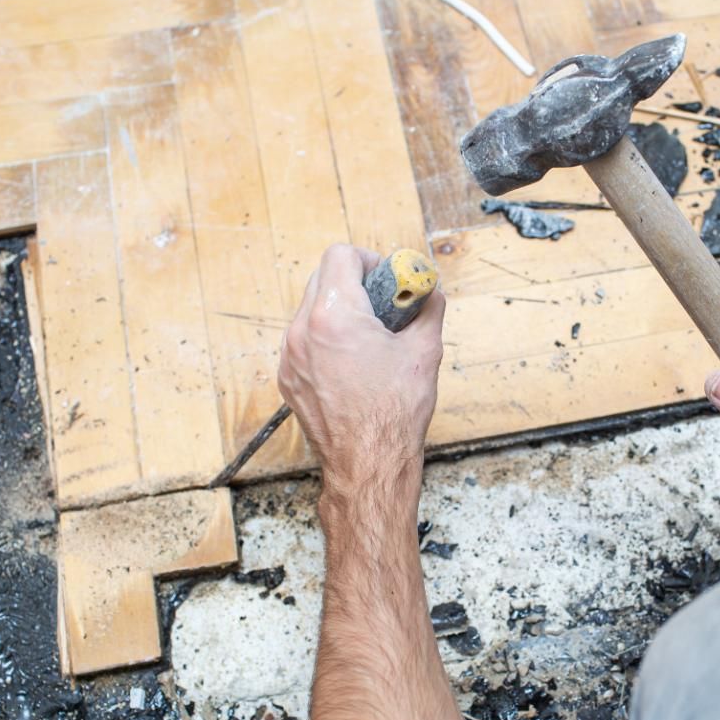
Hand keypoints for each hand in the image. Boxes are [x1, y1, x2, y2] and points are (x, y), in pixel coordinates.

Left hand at [278, 244, 445, 489]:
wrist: (368, 463)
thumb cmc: (394, 414)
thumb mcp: (424, 352)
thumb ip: (428, 312)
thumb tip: (432, 295)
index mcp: (335, 315)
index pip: (341, 255)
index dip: (370, 261)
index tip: (388, 280)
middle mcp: (303, 330)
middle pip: (323, 277)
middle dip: (355, 282)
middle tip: (383, 305)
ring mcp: (290, 356)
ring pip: (311, 309)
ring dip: (339, 310)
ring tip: (369, 337)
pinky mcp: (288, 377)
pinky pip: (303, 340)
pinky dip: (326, 339)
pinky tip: (352, 362)